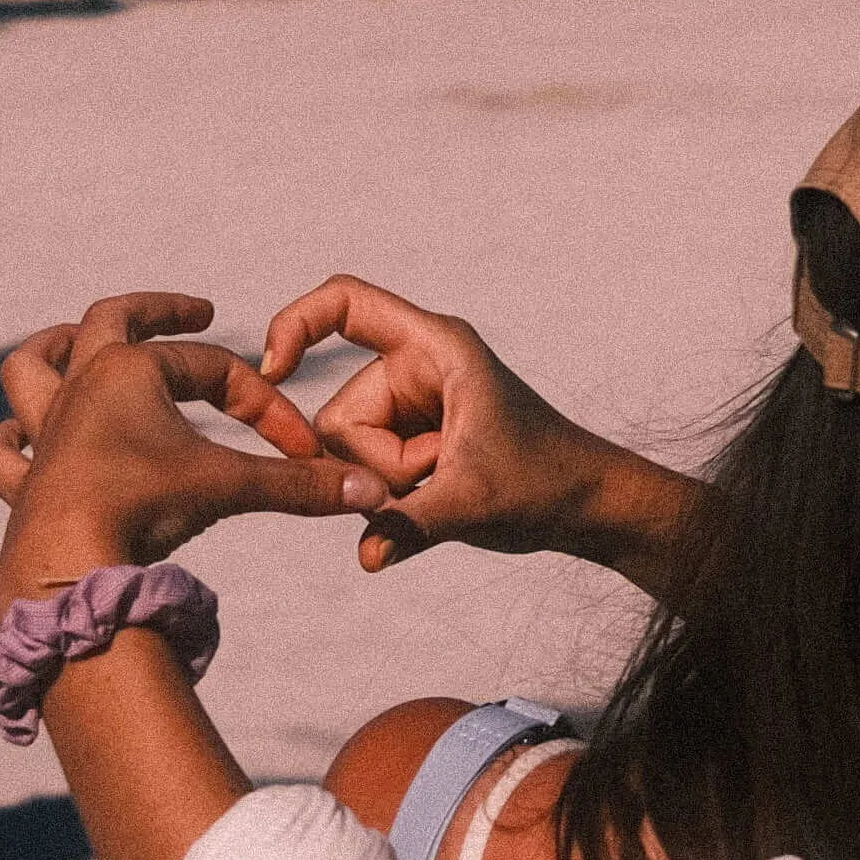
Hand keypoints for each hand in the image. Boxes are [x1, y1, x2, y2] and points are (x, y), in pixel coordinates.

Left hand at [0, 293, 380, 612]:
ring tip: (79, 341)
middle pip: (112, 319)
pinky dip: (10, 441)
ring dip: (55, 348)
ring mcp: (46, 431)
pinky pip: (4, 451)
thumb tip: (372, 490)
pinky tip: (23, 440)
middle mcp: (80, 387)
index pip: (215, 372)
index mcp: (130, 369)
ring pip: (32, 366)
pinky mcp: (25, 480)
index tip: (300, 448)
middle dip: (158, 311)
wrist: (70, 563)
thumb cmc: (146, 510)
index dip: (265, 404)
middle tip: (196, 313)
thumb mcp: (233, 487)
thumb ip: (300, 486)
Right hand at [259, 275, 694, 582]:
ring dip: (385, 482)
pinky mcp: (409, 437)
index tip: (274, 372)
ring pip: (346, 450)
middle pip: (337, 412)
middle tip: (436, 476)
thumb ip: (414, 524)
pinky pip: (363, 468)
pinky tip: (434, 496)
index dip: (296, 324)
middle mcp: (416, 367)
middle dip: (374, 462)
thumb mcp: (475, 502)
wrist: (586, 506)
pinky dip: (389, 493)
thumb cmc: (545, 484)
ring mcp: (410, 404)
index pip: (346, 303)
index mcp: (436, 348)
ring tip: (444, 484)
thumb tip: (368, 556)